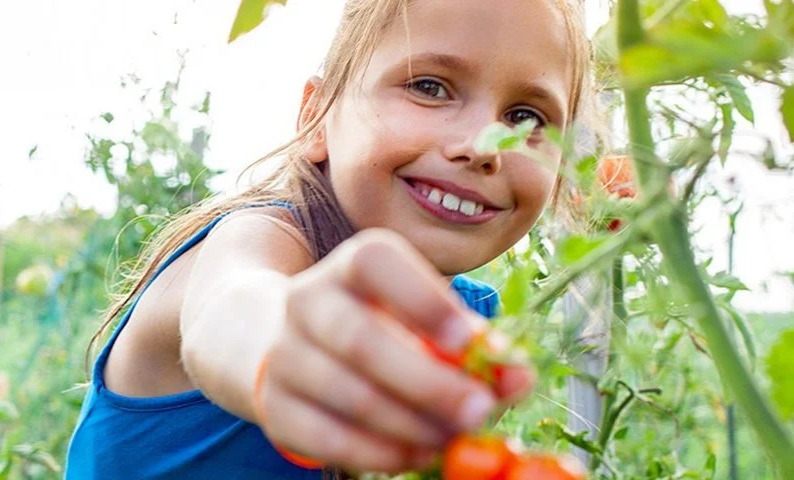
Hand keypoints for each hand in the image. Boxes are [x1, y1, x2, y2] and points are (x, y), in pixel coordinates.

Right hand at [252, 229, 534, 472]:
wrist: (287, 343)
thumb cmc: (381, 328)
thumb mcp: (423, 321)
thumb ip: (474, 348)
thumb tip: (518, 377)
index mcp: (352, 265)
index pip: (376, 263)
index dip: (423, 300)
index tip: (470, 341)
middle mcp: (307, 300)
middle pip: (360, 339)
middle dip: (426, 382)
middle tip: (478, 412)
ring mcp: (284, 354)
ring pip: (346, 394)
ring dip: (408, 425)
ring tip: (450, 438)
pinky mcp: (274, 405)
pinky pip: (325, 437)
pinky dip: (376, 453)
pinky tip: (414, 456)